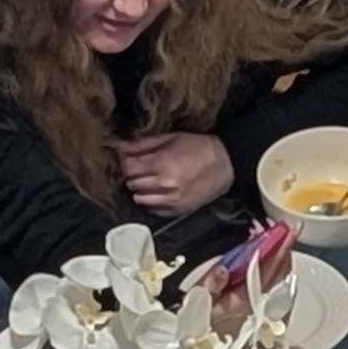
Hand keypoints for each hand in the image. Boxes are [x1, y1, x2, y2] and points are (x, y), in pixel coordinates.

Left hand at [118, 130, 236, 217]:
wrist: (226, 163)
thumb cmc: (198, 146)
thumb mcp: (171, 138)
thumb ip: (144, 144)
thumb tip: (121, 147)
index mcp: (162, 163)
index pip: (128, 169)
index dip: (125, 163)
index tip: (129, 159)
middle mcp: (165, 184)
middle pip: (132, 184)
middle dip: (133, 176)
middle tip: (140, 168)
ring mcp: (172, 200)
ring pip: (140, 199)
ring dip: (141, 190)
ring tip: (149, 181)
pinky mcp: (178, 211)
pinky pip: (153, 210)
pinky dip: (152, 202)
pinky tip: (159, 192)